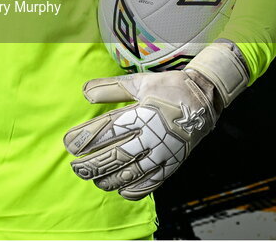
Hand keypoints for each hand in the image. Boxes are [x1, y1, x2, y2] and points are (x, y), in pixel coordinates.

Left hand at [63, 41, 248, 199]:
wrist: (205, 98)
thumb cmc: (169, 88)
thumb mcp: (140, 82)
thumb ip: (111, 88)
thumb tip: (84, 91)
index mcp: (142, 113)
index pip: (108, 129)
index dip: (87, 138)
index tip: (69, 144)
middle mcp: (152, 135)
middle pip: (118, 155)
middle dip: (94, 164)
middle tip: (77, 168)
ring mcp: (164, 151)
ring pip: (133, 172)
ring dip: (111, 179)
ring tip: (95, 181)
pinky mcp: (174, 162)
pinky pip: (154, 181)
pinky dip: (137, 189)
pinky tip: (122, 191)